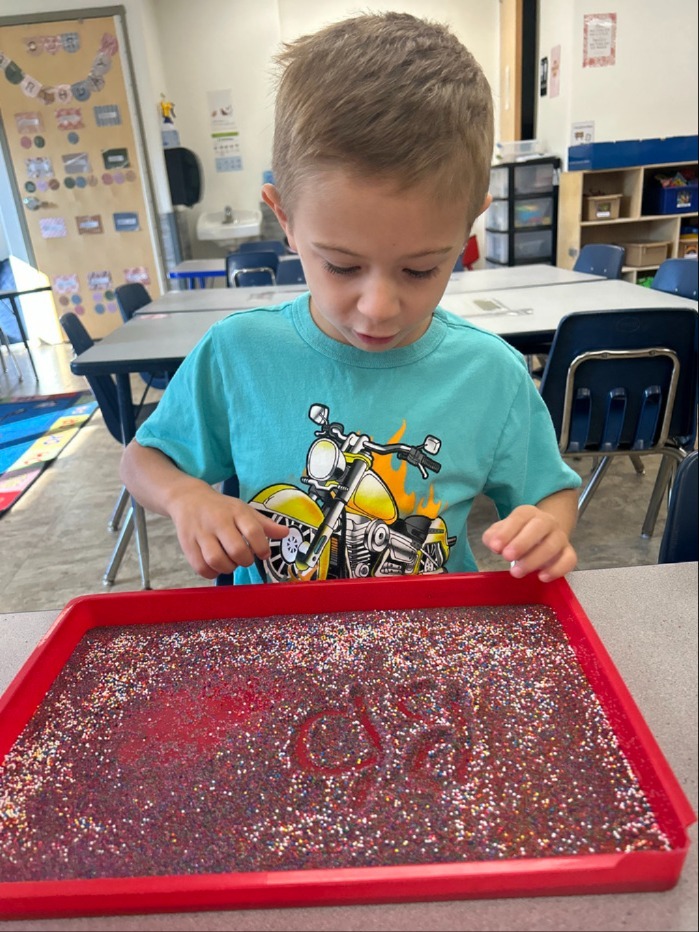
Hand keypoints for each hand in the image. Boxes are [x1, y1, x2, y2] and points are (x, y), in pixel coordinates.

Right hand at [169, 484, 287, 578]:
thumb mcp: (244, 511)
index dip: (261, 547)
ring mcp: (201, 533)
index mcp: (236, 512)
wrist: (188, 499)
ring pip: (216, 560)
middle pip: (236, 549)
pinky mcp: (187, 544)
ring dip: (228, 568)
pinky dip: (211, 573)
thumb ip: (264, 525)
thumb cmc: (222, 508)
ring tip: (230, 563)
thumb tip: (287, 533)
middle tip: (244, 559)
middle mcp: (218, 521)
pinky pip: (200, 567)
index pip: (253, 531)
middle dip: (245, 560)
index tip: (263, 553)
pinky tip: (216, 567)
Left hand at [481, 504, 576, 581]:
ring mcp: (560, 536)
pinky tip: (542, 577)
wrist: (542, 536)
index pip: (519, 517)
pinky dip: (557, 569)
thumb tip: (493, 543)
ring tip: (516, 572)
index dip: (507, 532)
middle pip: (539, 527)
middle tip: (507, 557)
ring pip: (553, 545)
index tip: (495, 548)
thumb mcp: (501, 533)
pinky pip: (569, 559)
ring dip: (534, 559)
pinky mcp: (568, 552)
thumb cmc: (518, 535)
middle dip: (522, 543)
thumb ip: (493, 536)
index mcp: (528, 513)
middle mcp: (547, 521)